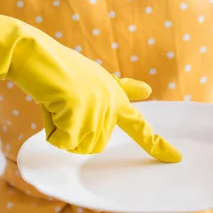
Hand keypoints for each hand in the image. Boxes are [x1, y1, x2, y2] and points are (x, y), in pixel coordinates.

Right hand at [0, 10, 181, 161]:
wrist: (37, 55)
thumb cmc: (61, 68)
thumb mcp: (96, 78)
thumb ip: (120, 90)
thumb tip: (147, 90)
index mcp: (116, 96)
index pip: (139, 124)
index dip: (156, 144)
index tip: (176, 158)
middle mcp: (111, 104)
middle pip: (94, 146)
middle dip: (73, 135)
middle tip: (62, 107)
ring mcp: (96, 108)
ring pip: (79, 146)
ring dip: (62, 133)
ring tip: (56, 105)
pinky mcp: (79, 112)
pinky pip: (62, 142)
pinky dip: (50, 131)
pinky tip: (49, 106)